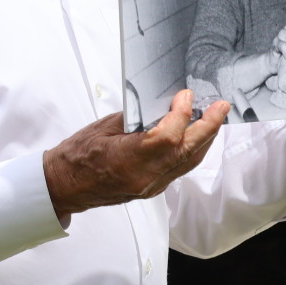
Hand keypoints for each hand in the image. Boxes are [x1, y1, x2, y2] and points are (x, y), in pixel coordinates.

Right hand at [43, 89, 228, 218]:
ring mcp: (150, 186)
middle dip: (208, 127)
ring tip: (215, 117)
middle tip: (221, 107)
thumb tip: (164, 105)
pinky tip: (196, 135)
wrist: (64, 186)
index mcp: (127, 160)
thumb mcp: (104, 127)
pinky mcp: (152, 189)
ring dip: (205, 139)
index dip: (181, 115)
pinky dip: (192, 150)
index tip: (185, 96)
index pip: (167, 138)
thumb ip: (138, 117)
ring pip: (188, 162)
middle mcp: (143, 177)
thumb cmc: (77, 155)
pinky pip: (180, 169)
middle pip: (186, 152)